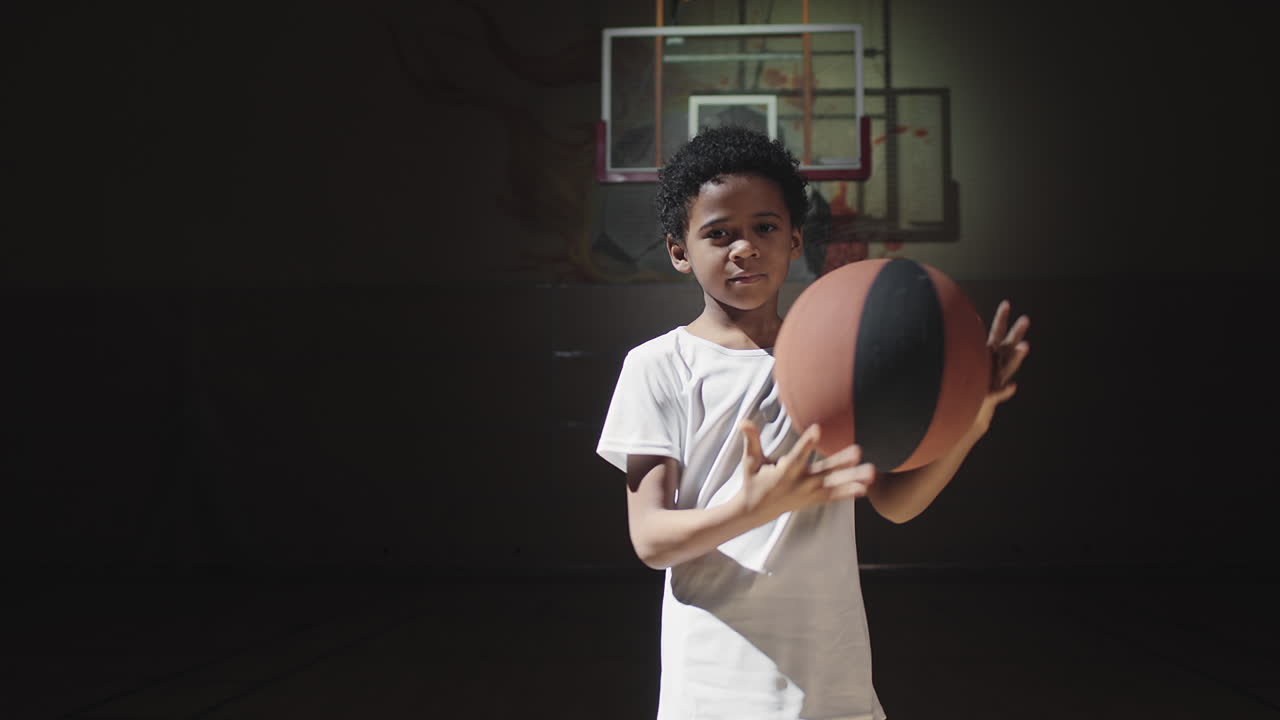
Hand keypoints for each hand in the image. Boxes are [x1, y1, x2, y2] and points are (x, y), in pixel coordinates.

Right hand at [738, 421, 875, 520]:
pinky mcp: (814, 500)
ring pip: (835, 486)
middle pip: (824, 471)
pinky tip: (865, 488)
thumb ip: (751, 440)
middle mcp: (800, 483)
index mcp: (784, 471)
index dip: (807, 442)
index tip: (817, 428)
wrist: (755, 511)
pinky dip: (849, 493)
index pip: (797, 455)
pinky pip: (834, 497)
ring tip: (872, 473)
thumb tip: (743, 421)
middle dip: (841, 462)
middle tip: (858, 451)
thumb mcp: (750, 460)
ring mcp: (809, 493)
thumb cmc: (753, 480)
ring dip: (854, 479)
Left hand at [972, 299, 1030, 434]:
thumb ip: (967, 344)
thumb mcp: (968, 361)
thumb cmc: (969, 382)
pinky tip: (1013, 386)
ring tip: (1025, 346)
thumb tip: (964, 319)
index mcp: (991, 355)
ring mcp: (997, 380)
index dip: (1001, 318)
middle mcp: (998, 366)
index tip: (1006, 303)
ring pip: (1009, 366)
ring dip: (1017, 357)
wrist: (972, 410)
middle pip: (1008, 346)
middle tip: (1026, 319)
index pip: (997, 333)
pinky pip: (998, 393)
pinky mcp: (992, 395)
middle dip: (1017, 332)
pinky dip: (1005, 390)